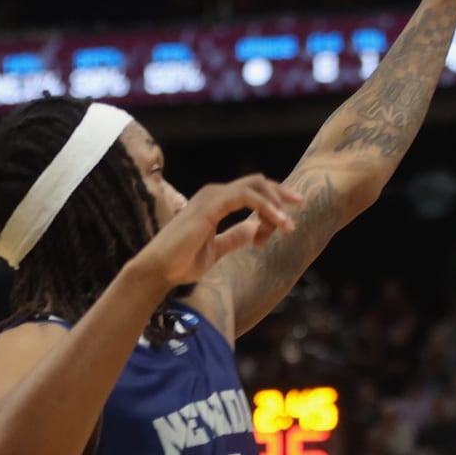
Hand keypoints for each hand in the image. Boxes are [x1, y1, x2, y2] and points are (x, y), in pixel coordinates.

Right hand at [132, 175, 300, 287]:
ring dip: (276, 205)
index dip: (273, 201)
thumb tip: (252, 229)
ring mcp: (211, 197)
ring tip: (288, 225)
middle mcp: (213, 194)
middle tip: (297, 210)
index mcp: (215, 202)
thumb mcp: (216, 250)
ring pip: (255, 186)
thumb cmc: (181, 262)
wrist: (158, 272)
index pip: (251, 191)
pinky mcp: (210, 205)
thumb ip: (233, 238)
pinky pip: (246, 197)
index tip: (288, 221)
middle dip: (280, 195)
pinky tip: (278, 222)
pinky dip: (266, 208)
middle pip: (257, 182)